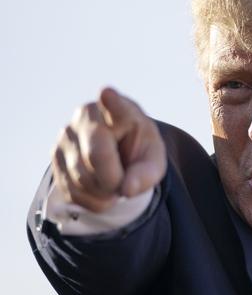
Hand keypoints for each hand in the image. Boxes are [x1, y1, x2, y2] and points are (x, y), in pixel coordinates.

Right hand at [51, 87, 166, 211]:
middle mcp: (85, 117)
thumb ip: (146, 174)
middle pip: (95, 155)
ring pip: (81, 176)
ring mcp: (66, 136)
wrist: (119, 155)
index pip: (113, 105)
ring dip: (103, 192)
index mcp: (118, 109)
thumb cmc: (139, 152)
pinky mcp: (55, 157)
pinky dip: (91, 200)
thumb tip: (127, 189)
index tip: (107, 94)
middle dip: (113, 179)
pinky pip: (71, 190)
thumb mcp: (153, 161)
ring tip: (116, 183)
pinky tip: (102, 191)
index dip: (111, 102)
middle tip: (126, 183)